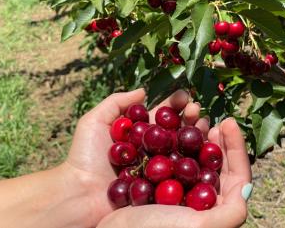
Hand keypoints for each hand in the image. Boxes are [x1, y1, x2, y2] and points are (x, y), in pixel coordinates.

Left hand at [62, 89, 206, 226]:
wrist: (80, 194)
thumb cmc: (84, 156)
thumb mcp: (94, 121)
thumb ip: (117, 102)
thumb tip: (144, 90)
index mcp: (137, 135)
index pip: (159, 117)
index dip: (172, 105)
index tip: (184, 95)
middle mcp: (149, 151)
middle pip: (173, 131)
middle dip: (187, 118)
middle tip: (196, 108)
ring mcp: (156, 169)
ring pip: (180, 150)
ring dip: (194, 136)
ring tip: (204, 124)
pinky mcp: (160, 188)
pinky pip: (179, 174)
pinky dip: (194, 162)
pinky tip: (205, 150)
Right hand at [96, 118, 251, 227]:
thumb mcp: (201, 227)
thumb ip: (231, 211)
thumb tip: (246, 186)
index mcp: (214, 208)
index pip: (236, 174)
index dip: (236, 146)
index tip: (229, 121)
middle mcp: (198, 198)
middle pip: (215, 162)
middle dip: (216, 137)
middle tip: (211, 119)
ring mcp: (178, 189)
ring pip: (193, 156)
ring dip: (195, 134)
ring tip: (193, 116)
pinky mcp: (158, 182)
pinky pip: (171, 156)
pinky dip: (173, 140)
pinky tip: (170, 128)